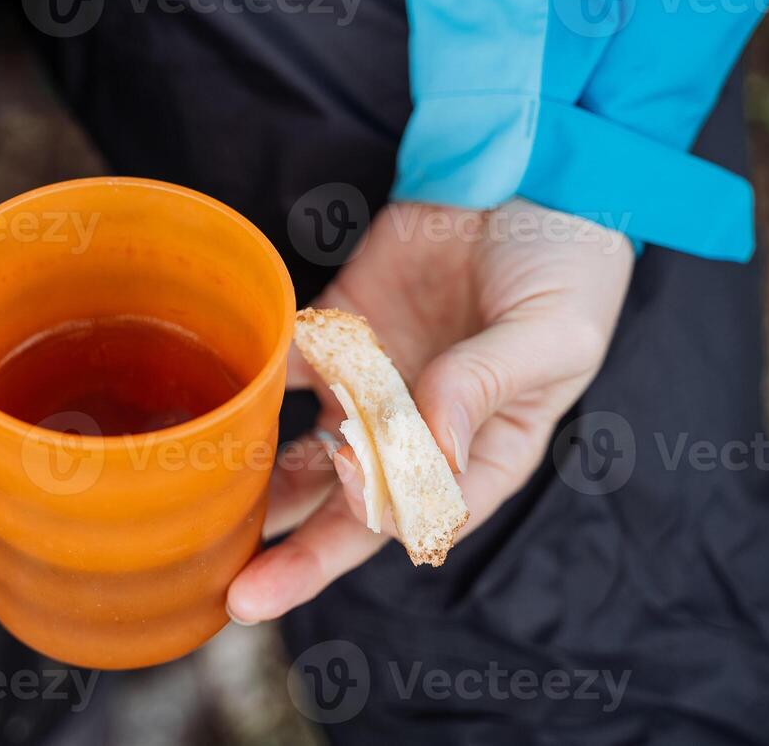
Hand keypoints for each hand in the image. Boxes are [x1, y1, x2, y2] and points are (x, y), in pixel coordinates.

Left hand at [227, 199, 632, 621]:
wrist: (531, 170)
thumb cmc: (567, 264)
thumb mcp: (550, 332)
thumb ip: (483, 385)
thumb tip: (425, 446)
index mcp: (482, 452)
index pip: (414, 516)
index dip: (360, 541)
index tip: (308, 553)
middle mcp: (418, 431)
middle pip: (348, 506)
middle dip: (293, 554)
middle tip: (236, 598)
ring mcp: (373, 382)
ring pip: (304, 451)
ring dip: (258, 484)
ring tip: (201, 520)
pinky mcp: (340, 330)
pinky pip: (289, 367)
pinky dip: (256, 385)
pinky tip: (219, 409)